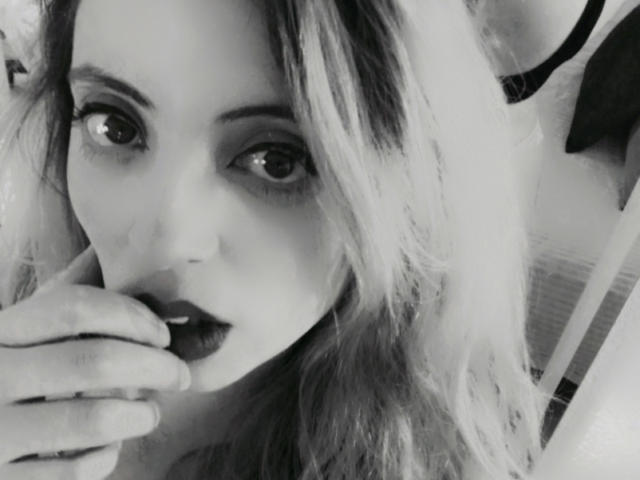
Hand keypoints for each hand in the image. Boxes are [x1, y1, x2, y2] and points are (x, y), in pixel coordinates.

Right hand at [0, 247, 189, 478]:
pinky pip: (75, 470)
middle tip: (179, 374)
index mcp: (1, 332)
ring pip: (93, 418)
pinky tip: (110, 447)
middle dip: (156, 366)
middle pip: (96, 360)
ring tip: (150, 412)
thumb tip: (118, 242)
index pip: (76, 308)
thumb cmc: (11, 371)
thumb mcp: (29, 327)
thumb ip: (71, 292)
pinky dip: (106, 457)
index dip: (133, 318)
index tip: (162, 334)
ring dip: (140, 414)